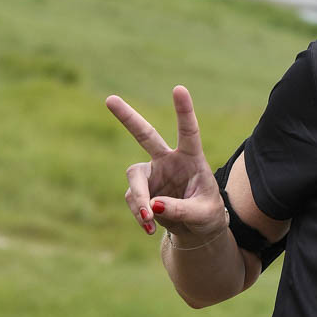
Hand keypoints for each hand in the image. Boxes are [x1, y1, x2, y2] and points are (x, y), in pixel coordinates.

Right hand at [106, 85, 226, 240]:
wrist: (197, 228)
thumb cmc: (207, 214)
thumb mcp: (203, 214)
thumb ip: (181, 209)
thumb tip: (153, 205)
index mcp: (192, 158)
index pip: (189, 132)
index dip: (184, 111)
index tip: (179, 88)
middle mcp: (169, 160)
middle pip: (145, 135)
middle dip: (127, 118)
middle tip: (109, 99)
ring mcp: (152, 174)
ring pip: (134, 178)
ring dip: (139, 199)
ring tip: (150, 218)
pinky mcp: (141, 190)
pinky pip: (134, 201)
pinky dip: (140, 215)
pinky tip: (150, 227)